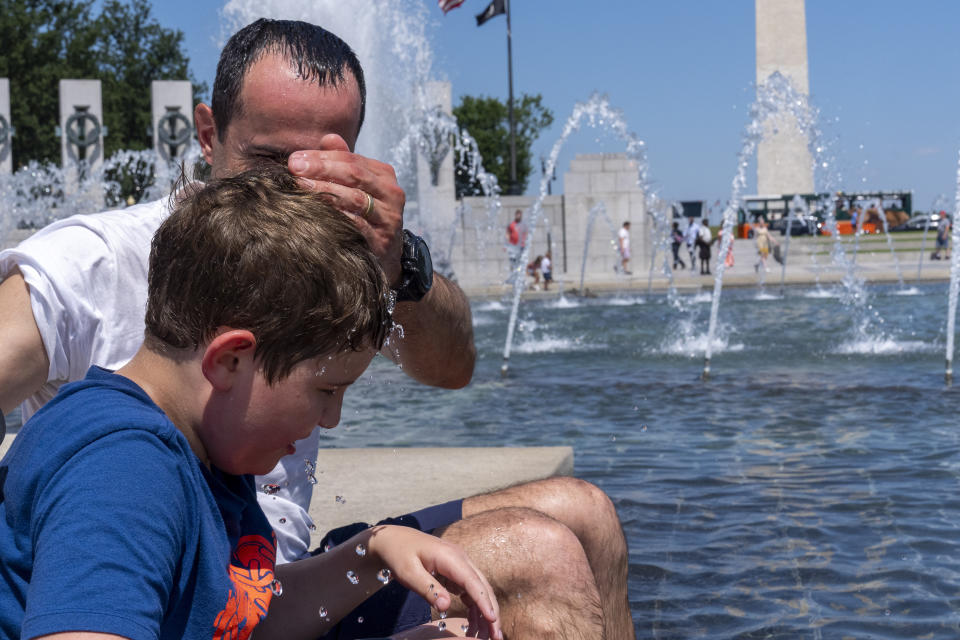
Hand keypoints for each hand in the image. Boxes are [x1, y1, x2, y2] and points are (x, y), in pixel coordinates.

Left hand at [288, 135, 404, 285]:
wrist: (386, 255)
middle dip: (321, 170)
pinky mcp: (383, 240)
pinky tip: (315, 215)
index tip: (294, 159)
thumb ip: (342, 162)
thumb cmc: (365, 215)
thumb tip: (328, 138)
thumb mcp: (357, 186)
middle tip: (294, 169)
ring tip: (300, 188)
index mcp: (383, 175)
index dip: (322, 157)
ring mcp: (389, 218)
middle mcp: (391, 194)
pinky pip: (357, 226)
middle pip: (354, 175)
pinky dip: (336, 219)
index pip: (351, 159)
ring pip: (355, 199)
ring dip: (325, 191)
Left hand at [367, 525, 501, 638]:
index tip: (492, 620)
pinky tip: (473, 625)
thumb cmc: (399, 554)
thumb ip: (428, 588)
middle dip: (491, 612)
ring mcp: (460, 564)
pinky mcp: (456, 571)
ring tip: (486, 637)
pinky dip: (474, 608)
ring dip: (484, 612)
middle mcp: (461, 559)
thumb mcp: (408, 573)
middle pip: (482, 587)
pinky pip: (470, 591)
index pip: (472, 582)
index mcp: (450, 557)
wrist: (393, 539)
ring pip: (478, 590)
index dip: (483, 601)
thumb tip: (446, 606)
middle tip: (496, 637)